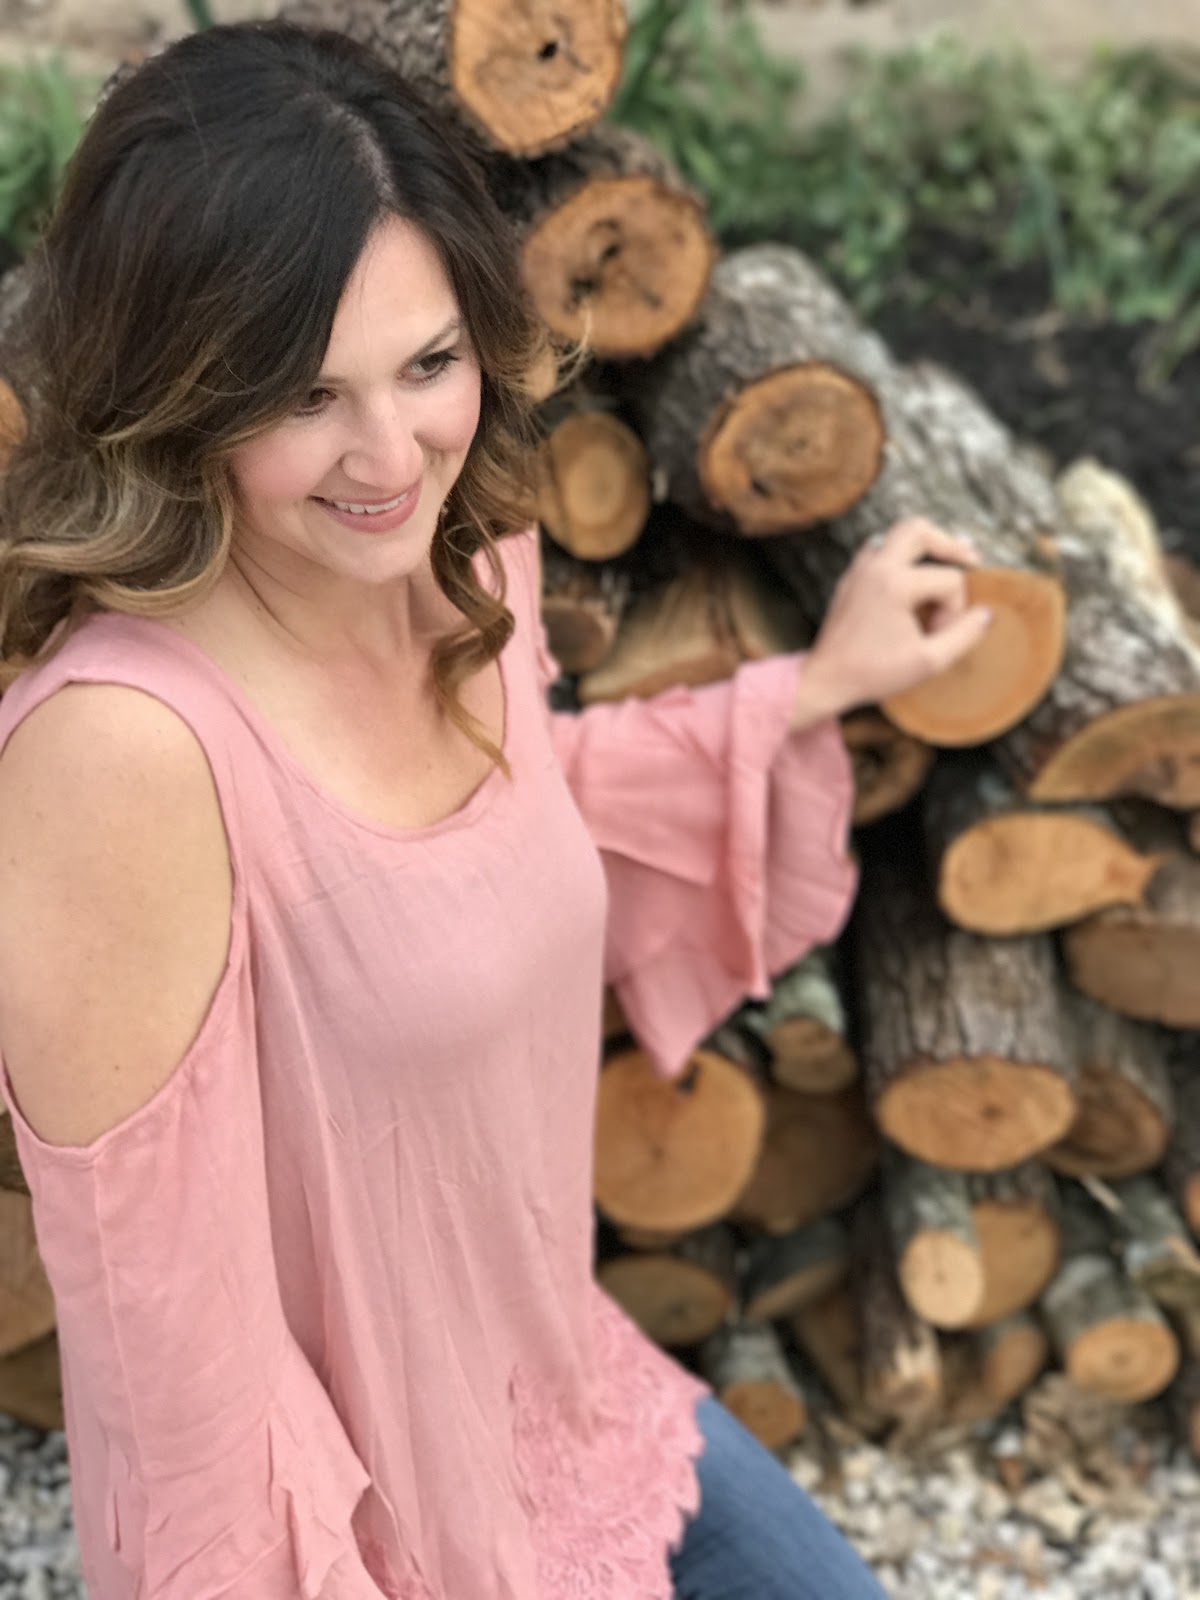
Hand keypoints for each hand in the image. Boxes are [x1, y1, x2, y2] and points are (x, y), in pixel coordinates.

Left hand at [790, 517, 992, 729]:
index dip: (955, 609)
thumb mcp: (929, 662)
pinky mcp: (849, 579)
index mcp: (896, 584)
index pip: (948, 580)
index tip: (940, 635)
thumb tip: (985, 614)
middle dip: (948, 543)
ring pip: (895, 533)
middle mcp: (876, 567)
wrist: (826, 680)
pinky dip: (897, 556)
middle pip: (919, 529)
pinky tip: (908, 578)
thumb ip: (964, 636)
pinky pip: (877, 549)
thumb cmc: (874, 673)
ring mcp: (859, 570)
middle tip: (969, 558)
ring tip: (939, 564)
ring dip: (921, 545)